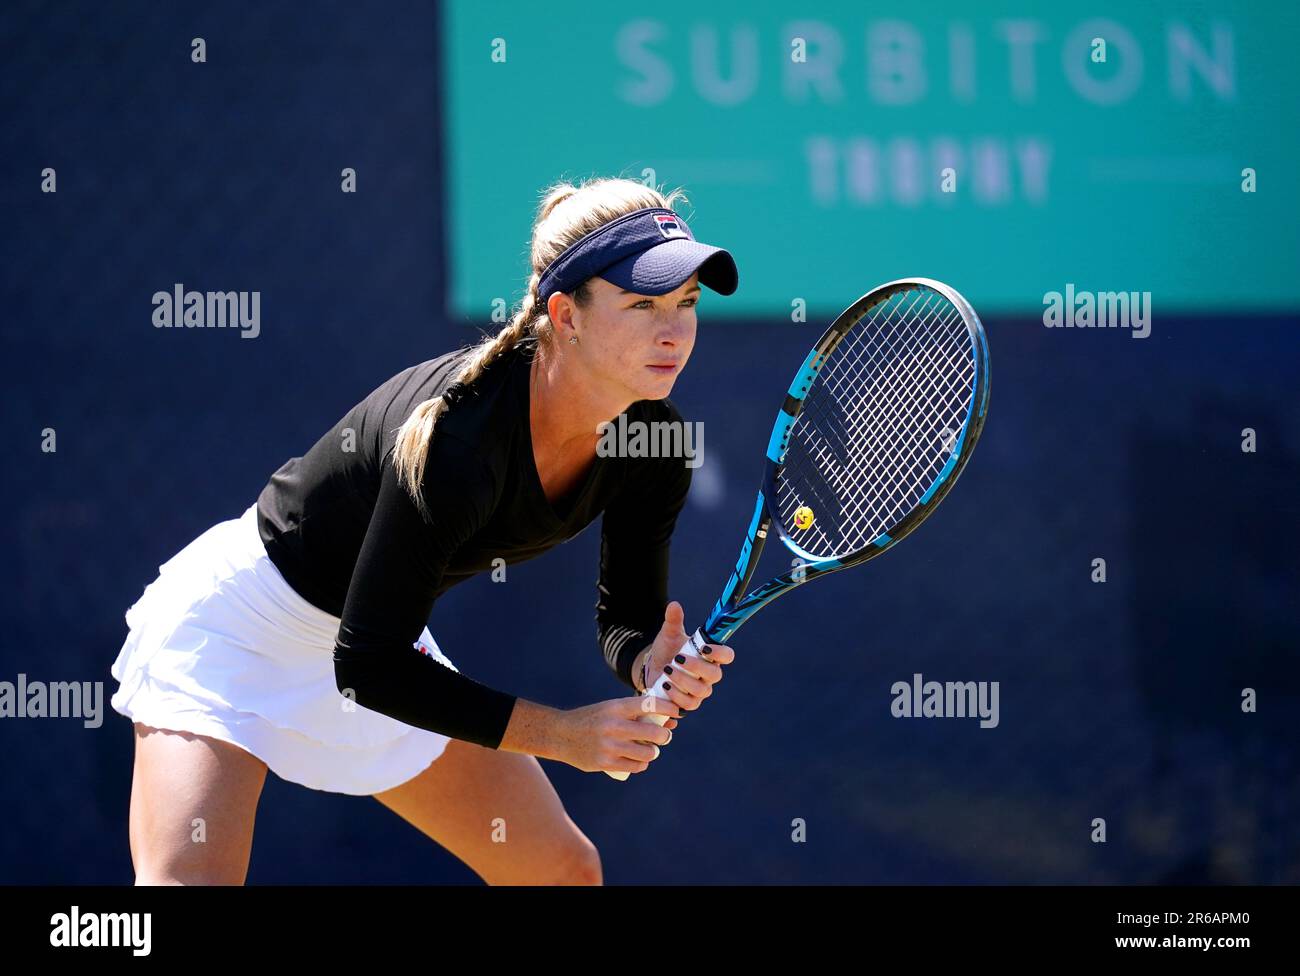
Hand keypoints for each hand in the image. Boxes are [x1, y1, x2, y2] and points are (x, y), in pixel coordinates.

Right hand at [555, 696, 679, 774]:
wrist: (561, 734)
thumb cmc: (593, 719)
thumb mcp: (610, 709)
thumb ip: (635, 714)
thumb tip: (670, 721)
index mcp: (616, 707)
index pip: (649, 705)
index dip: (668, 708)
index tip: (676, 713)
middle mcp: (613, 725)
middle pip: (654, 733)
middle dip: (664, 736)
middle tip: (664, 736)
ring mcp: (609, 746)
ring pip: (648, 752)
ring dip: (653, 752)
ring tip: (650, 750)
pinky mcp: (605, 763)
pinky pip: (635, 766)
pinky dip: (642, 764)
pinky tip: (640, 760)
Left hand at [635, 601, 735, 727]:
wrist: (653, 668)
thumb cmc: (667, 650)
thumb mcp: (669, 634)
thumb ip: (673, 620)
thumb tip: (674, 605)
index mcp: (710, 656)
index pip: (727, 656)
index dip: (720, 653)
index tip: (704, 648)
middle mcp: (709, 675)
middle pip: (715, 676)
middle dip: (696, 668)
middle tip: (677, 659)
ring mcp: (700, 691)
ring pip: (701, 692)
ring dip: (683, 682)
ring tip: (667, 672)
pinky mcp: (688, 703)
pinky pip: (687, 706)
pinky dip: (676, 698)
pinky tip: (665, 687)